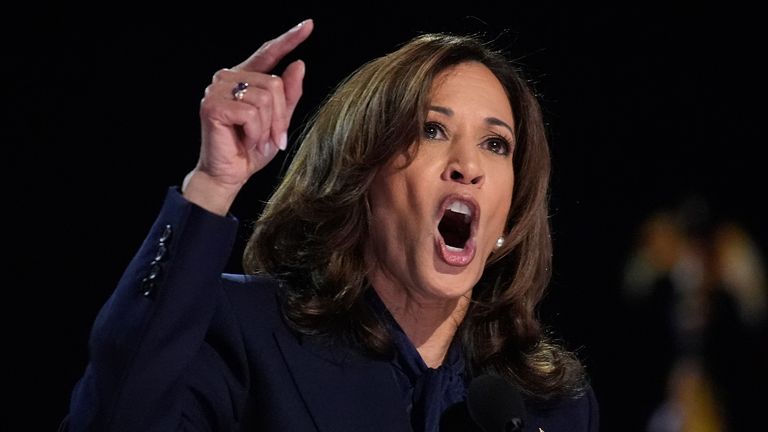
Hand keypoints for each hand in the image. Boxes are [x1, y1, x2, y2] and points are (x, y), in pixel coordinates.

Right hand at [183, 19, 313, 214]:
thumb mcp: (278, 122)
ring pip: (265, 98)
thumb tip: (298, 64)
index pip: (268, 53)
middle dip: (281, 117)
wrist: (228, 175)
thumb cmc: (251, 150)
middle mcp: (228, 78)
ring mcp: (217, 89)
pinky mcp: (213, 105)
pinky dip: (256, 132)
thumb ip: (288, 95)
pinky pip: (252, 113)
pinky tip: (246, 141)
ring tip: (256, 140)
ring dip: (268, 127)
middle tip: (273, 138)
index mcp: (244, 79)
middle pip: (274, 83)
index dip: (289, 39)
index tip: (308, 25)